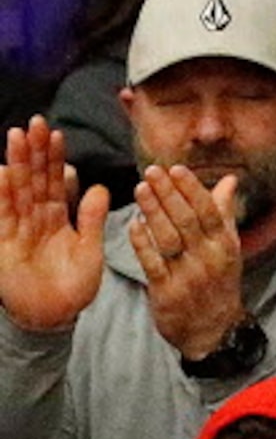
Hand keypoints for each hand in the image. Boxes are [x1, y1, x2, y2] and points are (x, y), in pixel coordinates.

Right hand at [0, 119, 109, 334]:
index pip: (57, 181)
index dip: (55, 158)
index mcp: (60, 217)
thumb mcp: (91, 251)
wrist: (54, 316)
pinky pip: (1, 214)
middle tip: (35, 122)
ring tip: (16, 136)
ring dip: (16, 163)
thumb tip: (101, 187)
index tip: (57, 133)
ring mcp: (17, 228)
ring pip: (17, 190)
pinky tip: (2, 172)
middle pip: (34, 178)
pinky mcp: (3, 243)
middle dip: (33, 151)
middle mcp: (36, 217)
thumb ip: (93, 219)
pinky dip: (1, 194)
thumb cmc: (75, 286)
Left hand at [130, 165, 247, 362]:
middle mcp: (208, 259)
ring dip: (154, 213)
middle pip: (187, 221)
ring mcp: (188, 276)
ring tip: (140, 190)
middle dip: (169, 194)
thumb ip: (224, 214)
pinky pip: (152, 263)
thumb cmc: (217, 282)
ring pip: (169, 239)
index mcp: (224, 246)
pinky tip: (133, 224)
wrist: (212, 330)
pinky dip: (142, 242)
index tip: (176, 169)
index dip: (192, 189)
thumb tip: (229, 181)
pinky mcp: (166, 292)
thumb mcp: (228, 248)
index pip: (209, 211)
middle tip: (151, 172)